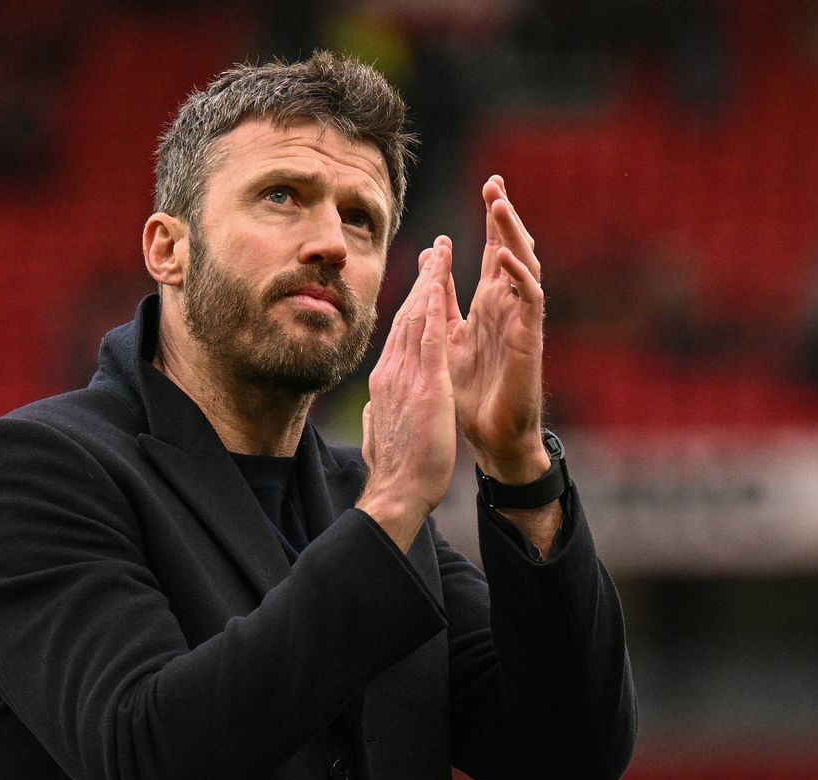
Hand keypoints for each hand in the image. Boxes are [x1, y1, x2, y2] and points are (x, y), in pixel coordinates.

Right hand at [357, 241, 456, 552]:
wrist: (397, 491)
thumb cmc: (396, 470)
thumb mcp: (384, 431)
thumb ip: (382, 411)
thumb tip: (377, 405)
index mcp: (386, 381)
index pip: (400, 333)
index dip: (412, 303)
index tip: (423, 280)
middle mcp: (392, 371)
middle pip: (407, 316)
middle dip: (422, 281)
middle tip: (433, 250)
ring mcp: (406, 377)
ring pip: (418, 319)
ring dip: (429, 283)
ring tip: (439, 253)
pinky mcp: (425, 386)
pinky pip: (430, 339)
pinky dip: (434, 310)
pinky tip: (439, 286)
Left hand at [447, 175, 548, 484]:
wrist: (490, 435)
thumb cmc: (471, 392)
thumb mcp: (447, 336)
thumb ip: (440, 300)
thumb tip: (429, 260)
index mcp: (489, 303)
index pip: (494, 251)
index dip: (492, 220)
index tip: (489, 185)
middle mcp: (508, 306)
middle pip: (511, 249)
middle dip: (503, 217)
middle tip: (495, 183)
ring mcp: (521, 320)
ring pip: (524, 266)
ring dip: (512, 236)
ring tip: (500, 206)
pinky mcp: (528, 339)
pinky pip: (530, 301)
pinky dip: (520, 277)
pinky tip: (507, 258)